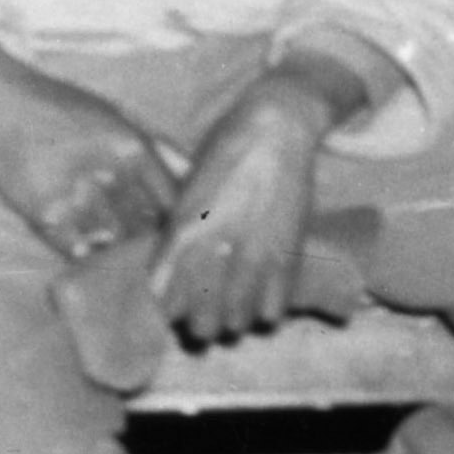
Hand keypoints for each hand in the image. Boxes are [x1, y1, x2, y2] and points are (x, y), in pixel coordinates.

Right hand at [0, 39, 174, 260]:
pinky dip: (84, 253)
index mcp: (132, 145)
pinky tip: (85, 247)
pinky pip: (75, 250)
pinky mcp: (43, 211)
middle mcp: (108, 171)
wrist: (0, 99)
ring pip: (111, 242)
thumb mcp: (115, 115)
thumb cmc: (62, 107)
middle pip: (144, 226)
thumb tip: (194, 178)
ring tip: (118, 256)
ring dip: (116, 251)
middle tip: (151, 256)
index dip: (178, 223)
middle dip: (148, 241)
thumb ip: (156, 147)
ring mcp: (74, 193)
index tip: (178, 235)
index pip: (173, 201)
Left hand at [151, 55, 360, 348]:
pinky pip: (273, 309)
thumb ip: (176, 232)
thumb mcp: (187, 190)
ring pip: (237, 322)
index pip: (165, 298)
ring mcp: (255, 254)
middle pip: (201, 322)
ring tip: (232, 310)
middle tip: (202, 317)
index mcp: (184, 229)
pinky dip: (265, 311)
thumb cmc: (224, 151)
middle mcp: (217, 247)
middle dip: (199, 325)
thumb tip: (165, 271)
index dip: (168, 309)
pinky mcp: (289, 256)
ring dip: (232, 321)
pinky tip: (261, 298)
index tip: (172, 306)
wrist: (276, 128)